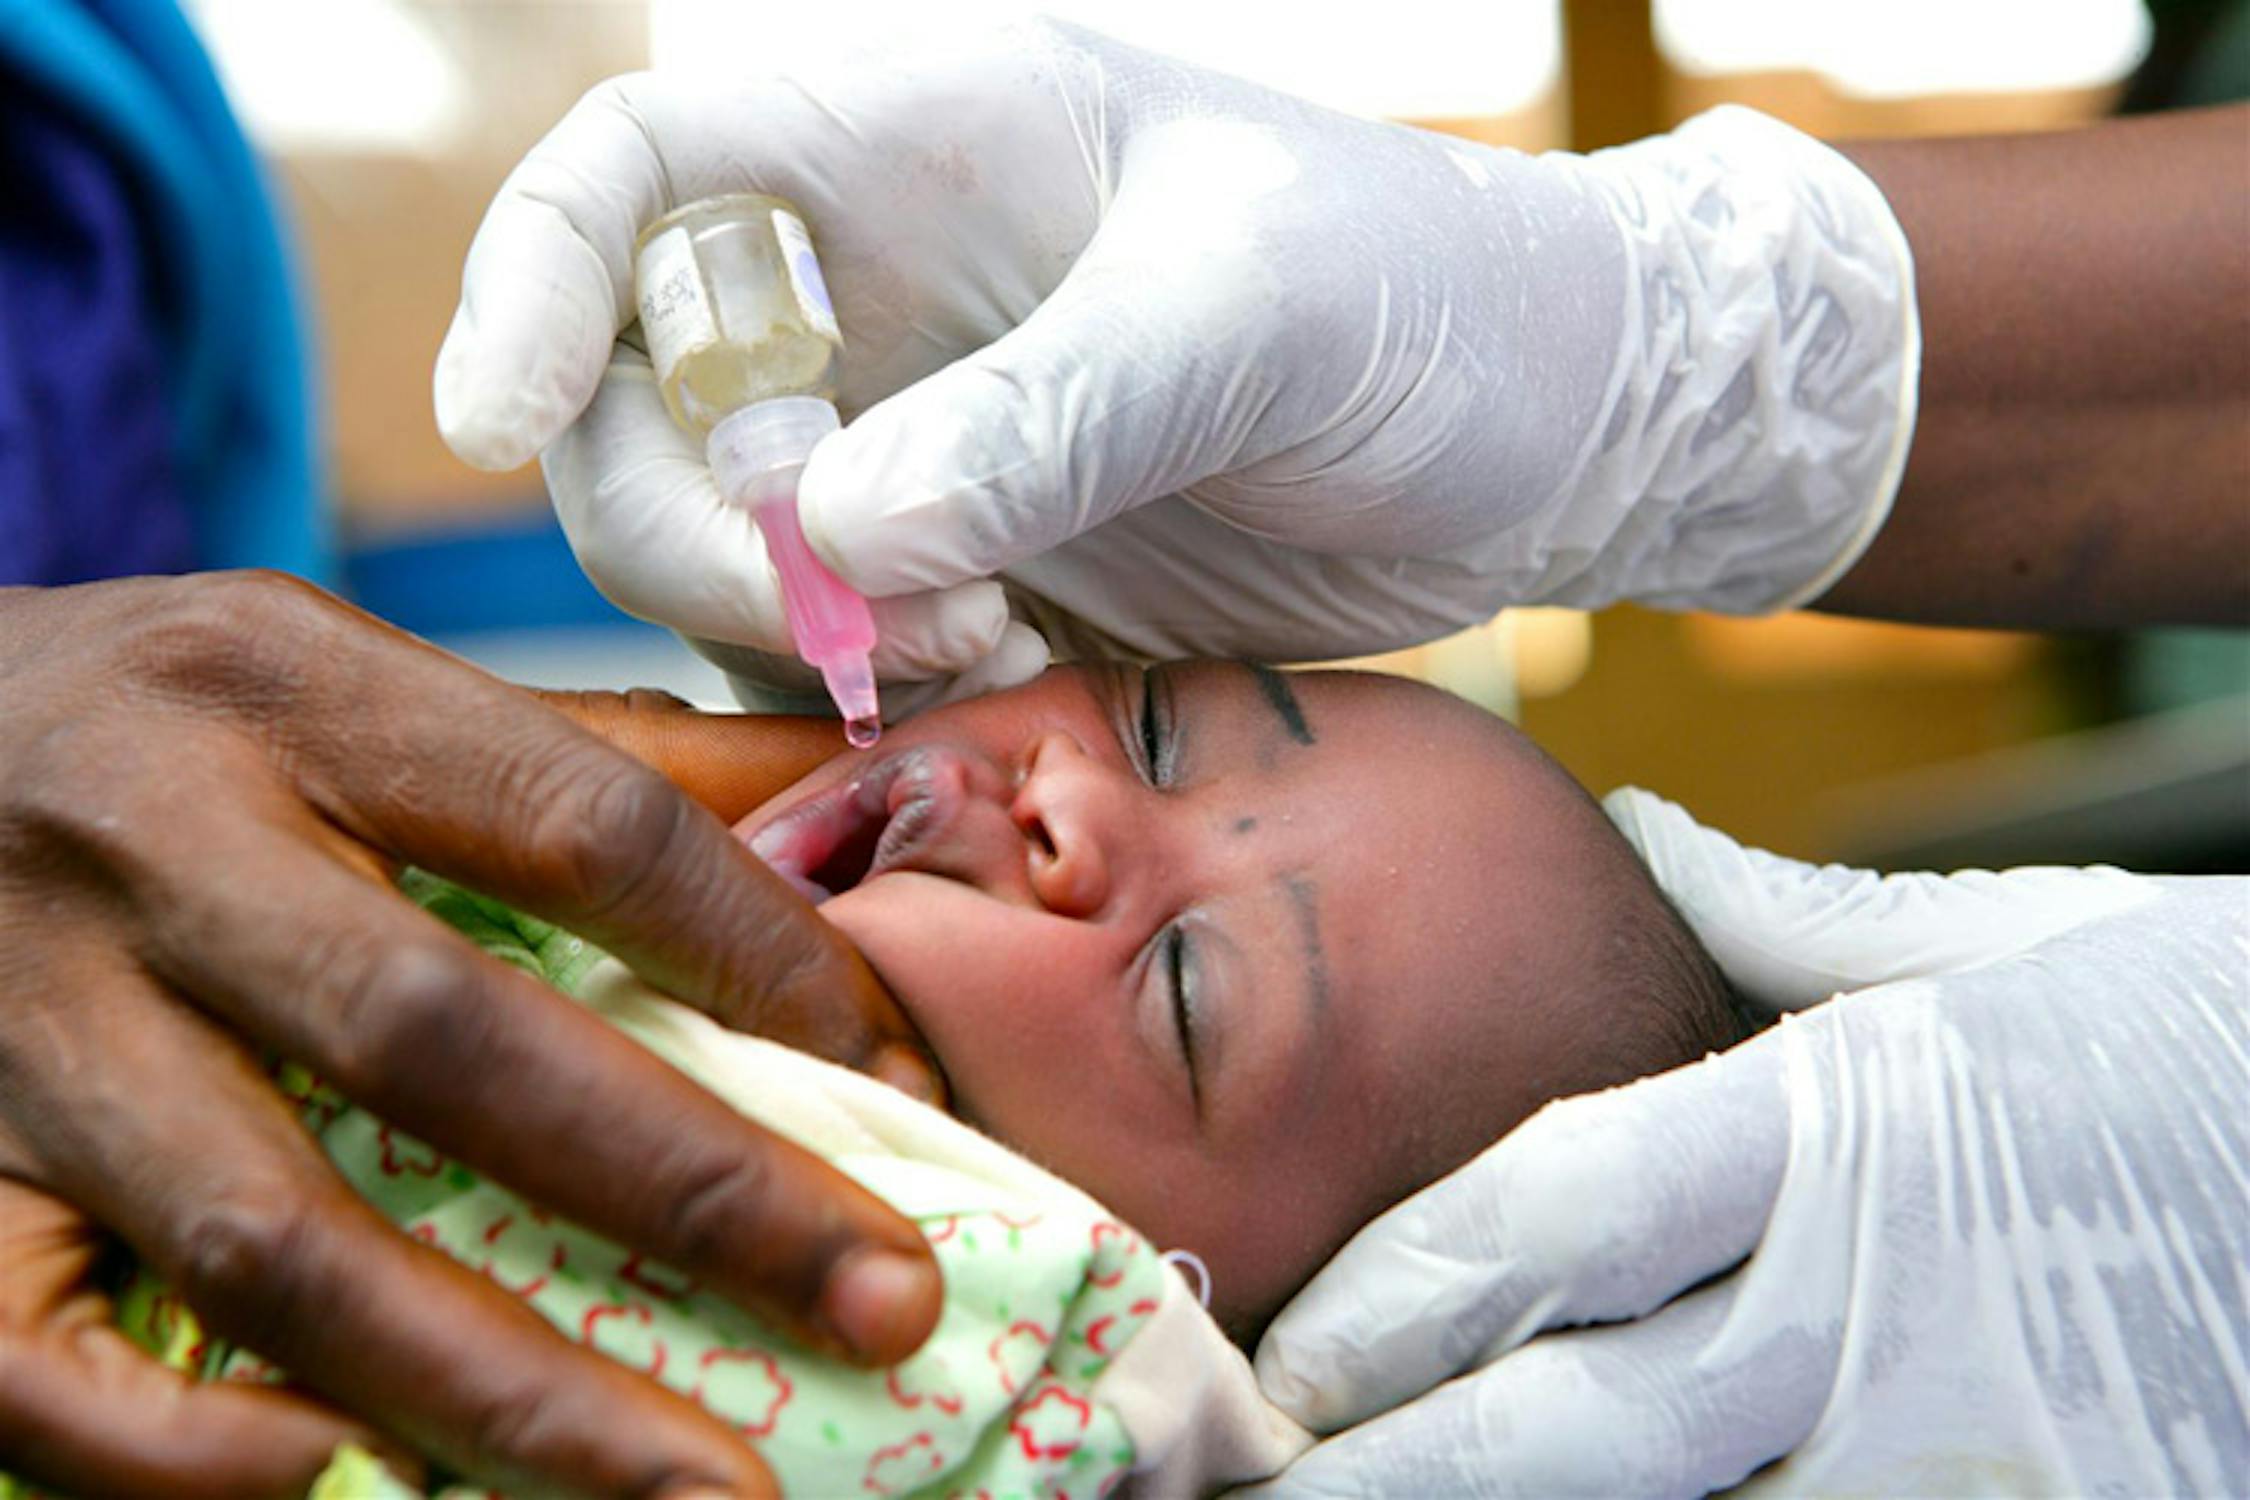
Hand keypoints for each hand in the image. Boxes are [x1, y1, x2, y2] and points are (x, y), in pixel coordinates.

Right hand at [0, 574, 940, 1497]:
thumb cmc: (156, 723)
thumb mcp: (346, 671)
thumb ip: (590, 755)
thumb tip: (852, 802)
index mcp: (296, 695)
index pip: (583, 823)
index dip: (770, 958)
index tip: (915, 1081)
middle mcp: (155, 853)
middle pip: (450, 1041)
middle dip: (694, 1191)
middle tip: (889, 1307)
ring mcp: (23, 1032)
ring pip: (277, 1237)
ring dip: (504, 1388)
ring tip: (704, 1492)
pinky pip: (34, 1356)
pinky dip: (182, 1450)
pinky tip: (343, 1486)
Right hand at [436, 22, 1915, 705]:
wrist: (1537, 437)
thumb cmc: (1421, 307)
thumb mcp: (1254, 321)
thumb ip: (1051, 413)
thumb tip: (842, 534)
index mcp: (915, 144)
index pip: (640, 173)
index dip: (533, 281)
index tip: (491, 420)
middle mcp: (877, 293)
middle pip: (636, 400)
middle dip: (699, 527)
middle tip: (864, 614)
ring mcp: (912, 440)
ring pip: (717, 546)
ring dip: (799, 631)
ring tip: (992, 649)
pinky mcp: (963, 569)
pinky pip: (827, 646)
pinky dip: (863, 699)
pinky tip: (999, 694)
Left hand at [1249, 790, 2246, 1495]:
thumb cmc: (2204, 1036)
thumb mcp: (2003, 941)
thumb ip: (1786, 919)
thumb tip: (1639, 842)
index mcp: (1846, 1127)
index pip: (1556, 1216)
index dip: (1402, 1290)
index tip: (1300, 1341)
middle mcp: (1878, 1313)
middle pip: (1571, 1432)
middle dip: (1391, 1476)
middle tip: (1258, 1493)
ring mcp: (1956, 1452)